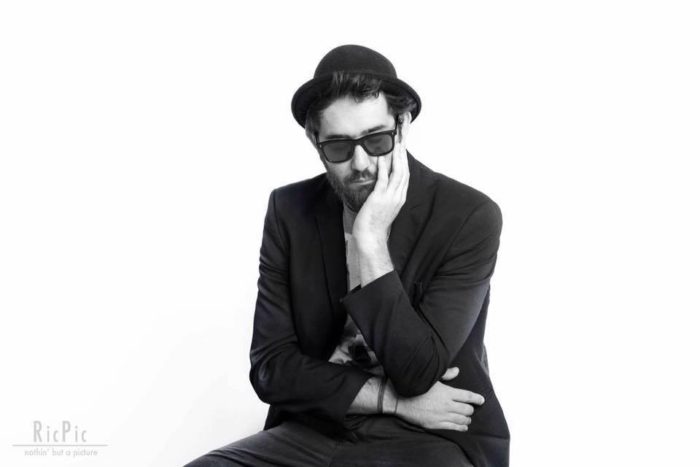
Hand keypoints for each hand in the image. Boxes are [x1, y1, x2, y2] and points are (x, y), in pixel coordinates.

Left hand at [352, 112, 410, 244]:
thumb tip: (381, 179)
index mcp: (400, 195)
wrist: (370, 237)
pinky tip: (382, 157)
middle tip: (403, 136)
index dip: (404, 156)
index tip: (403, 142)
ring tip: (396, 141)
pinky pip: (383, 180)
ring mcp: (390, 197)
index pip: (404, 171)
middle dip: (404, 151)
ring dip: (397, 156)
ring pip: (397, 172)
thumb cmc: (373, 222)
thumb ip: (383, 191)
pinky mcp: (380, 199)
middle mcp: (398, 195)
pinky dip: (384, 167)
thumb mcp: (381, 203)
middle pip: (404, 168)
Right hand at [395, 367, 484, 431]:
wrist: (399, 399)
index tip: (482, 400)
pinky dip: (460, 427)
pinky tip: (463, 426)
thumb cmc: (415, 386)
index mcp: (447, 392)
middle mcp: (446, 405)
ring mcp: (441, 416)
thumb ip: (446, 374)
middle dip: (471, 409)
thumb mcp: (431, 377)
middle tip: (471, 408)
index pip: (468, 396)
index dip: (477, 399)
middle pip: (466, 409)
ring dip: (467, 418)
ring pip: (461, 419)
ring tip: (468, 417)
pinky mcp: (435, 424)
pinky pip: (452, 427)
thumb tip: (457, 371)